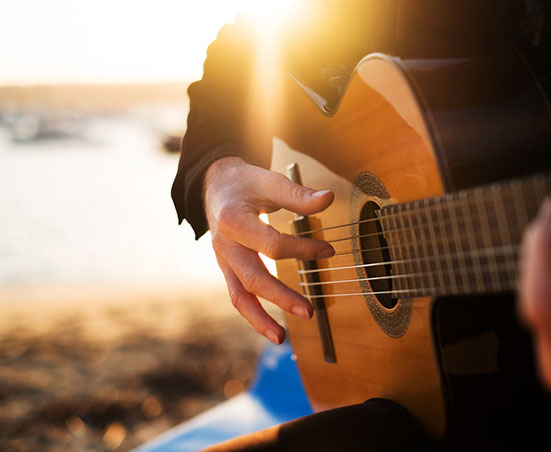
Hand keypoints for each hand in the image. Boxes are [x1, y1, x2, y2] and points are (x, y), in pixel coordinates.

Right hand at [204, 157, 334, 343]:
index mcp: (234, 222)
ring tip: (280, 338)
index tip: (327, 250)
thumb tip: (328, 199)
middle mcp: (224, 245)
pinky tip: (271, 327)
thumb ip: (297, 194)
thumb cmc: (244, 183)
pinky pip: (238, 295)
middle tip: (308, 312)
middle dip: (281, 297)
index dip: (303, 250)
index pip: (272, 245)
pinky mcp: (227, 269)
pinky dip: (253, 313)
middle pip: (253, 277)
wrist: (215, 185)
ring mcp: (223, 260)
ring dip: (259, 319)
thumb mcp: (269, 181)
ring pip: (239, 295)